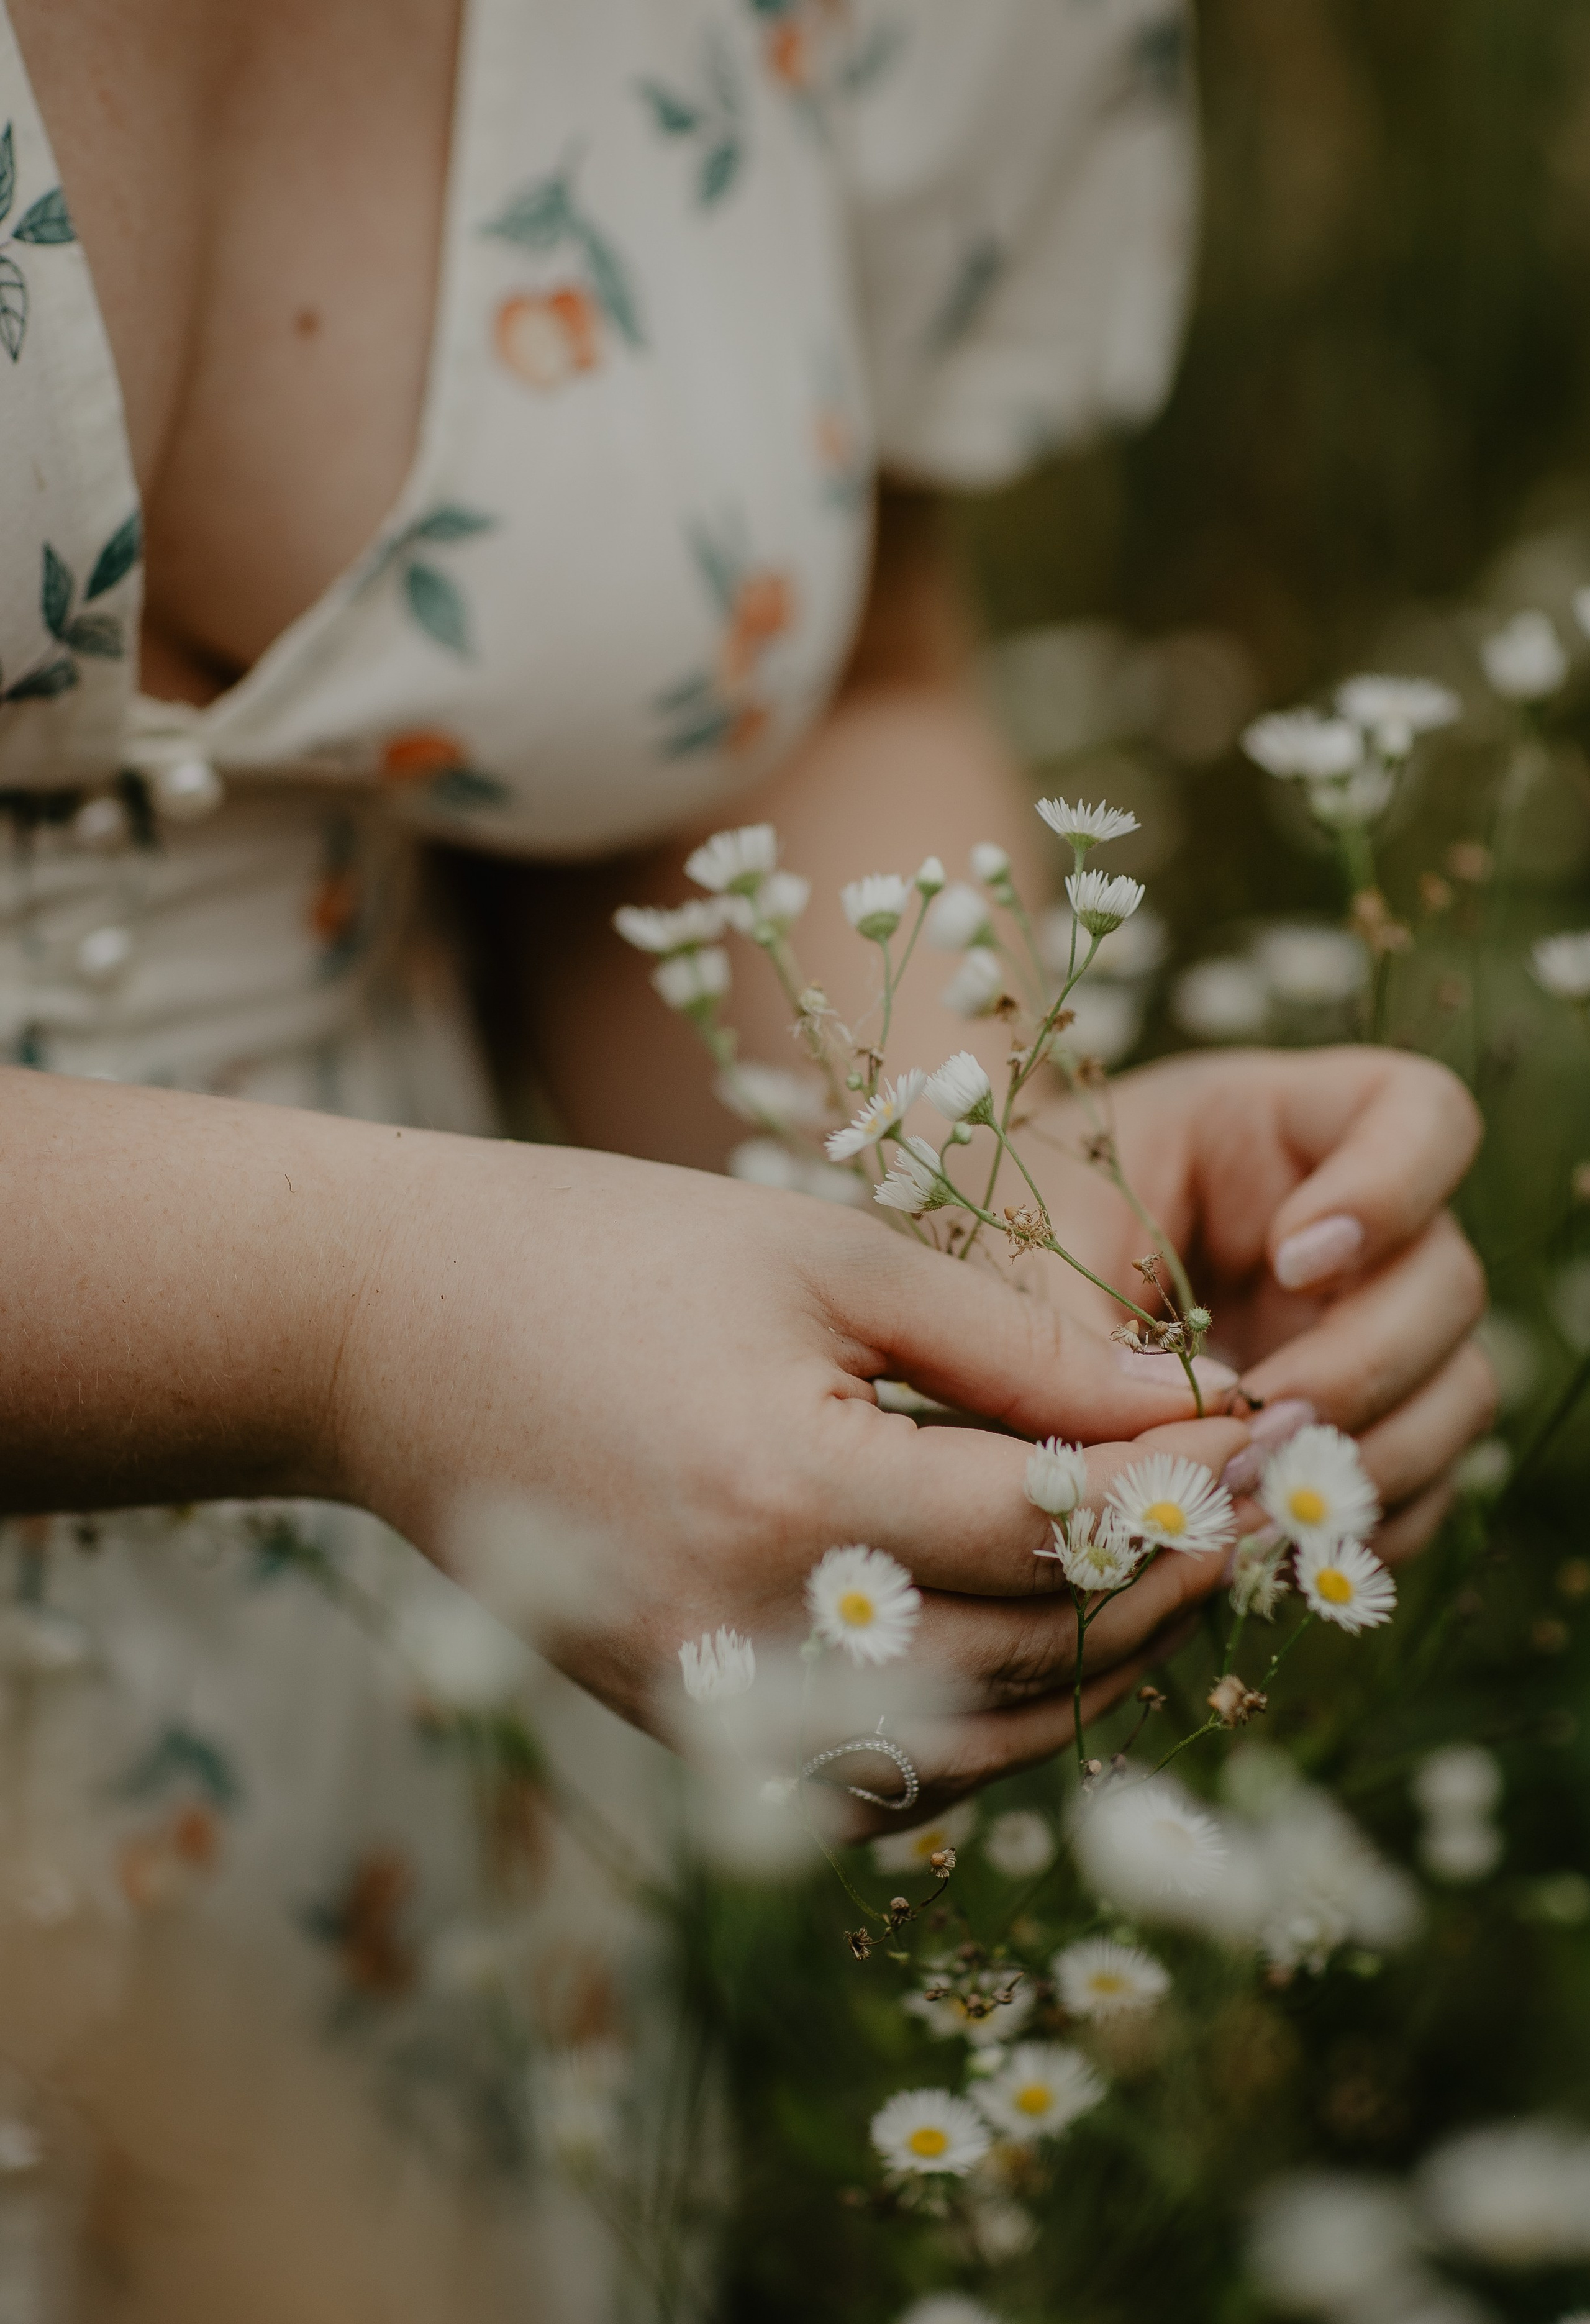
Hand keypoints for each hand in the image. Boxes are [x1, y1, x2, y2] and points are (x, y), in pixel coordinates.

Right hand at [332, 1136, 1249, 1812]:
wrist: (391, 1331)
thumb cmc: (612, 1252)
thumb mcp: (830, 1258)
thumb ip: (1020, 1350)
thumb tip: (1185, 1413)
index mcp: (792, 1493)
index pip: (1057, 1536)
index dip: (1181, 1495)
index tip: (1262, 1441)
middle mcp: (749, 1636)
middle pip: (1037, 1659)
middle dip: (1167, 1588)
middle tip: (1245, 1514)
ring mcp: (705, 1705)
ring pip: (974, 1750)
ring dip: (1091, 1674)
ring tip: (1159, 1578)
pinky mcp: (678, 1727)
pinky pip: (877, 1781)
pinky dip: (980, 1733)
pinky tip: (1024, 1649)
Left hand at [1020, 1046, 1490, 1560]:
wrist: (964, 1313)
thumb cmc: (999, 1236)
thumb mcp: (1028, 1250)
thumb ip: (1089, 1325)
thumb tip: (1193, 1433)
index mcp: (1284, 1129)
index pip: (1421, 1115)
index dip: (1395, 1184)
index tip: (1292, 1257)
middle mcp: (1357, 1232)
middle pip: (1450, 1283)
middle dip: (1367, 1363)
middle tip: (1260, 1416)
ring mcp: (1367, 1335)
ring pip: (1456, 1393)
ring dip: (1371, 1456)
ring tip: (1248, 1494)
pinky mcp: (1355, 1433)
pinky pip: (1417, 1488)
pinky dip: (1354, 1524)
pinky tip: (1264, 1543)